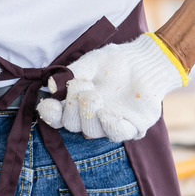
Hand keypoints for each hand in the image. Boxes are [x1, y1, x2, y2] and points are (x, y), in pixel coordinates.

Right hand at [36, 33, 187, 141]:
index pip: (57, 116)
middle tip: (84, 88)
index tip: (49, 104)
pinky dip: (108, 125)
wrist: (145, 61)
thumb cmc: (115, 61)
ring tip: (95, 96)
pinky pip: (116, 134)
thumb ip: (72, 73)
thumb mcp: (91, 62)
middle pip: (72, 124)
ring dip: (89, 114)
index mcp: (76, 103)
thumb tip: (52, 85)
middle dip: (73, 107)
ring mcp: (109, 124)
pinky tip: (106, 112)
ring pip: (91, 131)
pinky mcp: (131, 127)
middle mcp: (90, 117)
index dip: (49, 113)